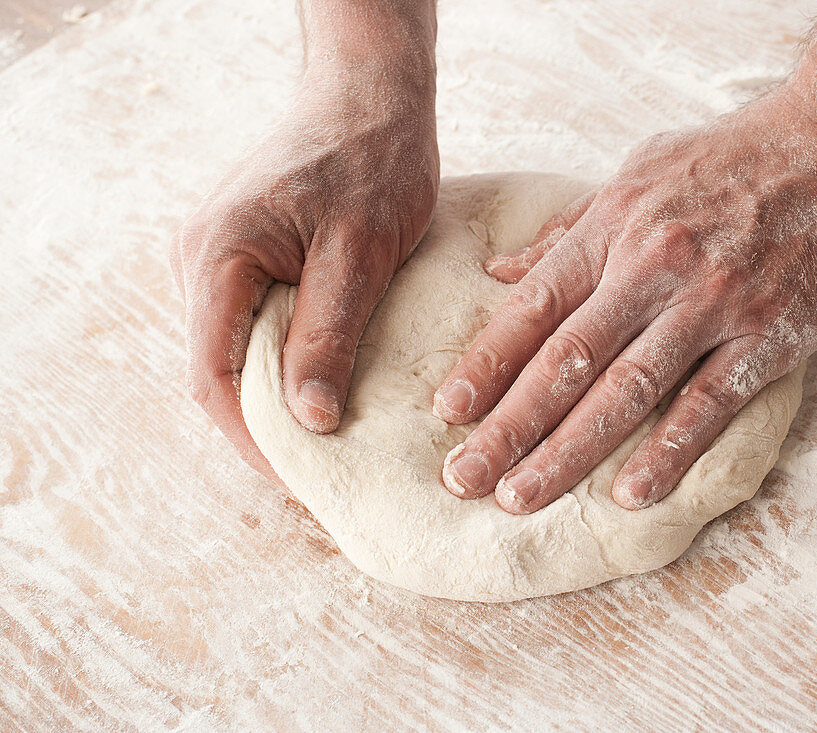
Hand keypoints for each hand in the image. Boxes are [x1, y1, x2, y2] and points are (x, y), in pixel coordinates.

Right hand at [171, 62, 437, 476]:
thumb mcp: (361, 253)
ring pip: (237, 350)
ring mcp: (218, 255)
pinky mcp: (245, 253)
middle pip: (221, 369)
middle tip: (323, 474)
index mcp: (218, 256)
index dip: (257, 439)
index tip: (305, 481)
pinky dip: (284, 361)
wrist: (371, 97)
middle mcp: (201, 257)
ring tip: (329, 442)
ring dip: (277, 396)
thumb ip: (329, 333)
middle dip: (268, 426)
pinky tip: (324, 386)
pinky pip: (254, 323)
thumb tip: (309, 420)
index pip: (217, 377)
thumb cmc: (373, 162)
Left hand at [434, 89, 816, 513]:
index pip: (534, 307)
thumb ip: (571, 230)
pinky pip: (709, 402)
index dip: (487, 363)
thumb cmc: (733, 160)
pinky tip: (629, 494)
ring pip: (627, 390)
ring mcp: (712, 303)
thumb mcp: (639, 174)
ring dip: (568, 450)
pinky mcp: (768, 334)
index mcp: (614, 227)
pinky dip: (669, 451)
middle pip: (566, 360)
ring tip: (521, 496)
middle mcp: (653, 266)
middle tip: (463, 478)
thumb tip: (502, 273)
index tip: (448, 413)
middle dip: (508, 425)